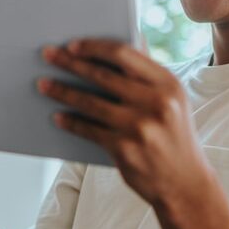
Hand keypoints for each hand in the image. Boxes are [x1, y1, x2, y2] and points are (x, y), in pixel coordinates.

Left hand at [37, 38, 211, 208]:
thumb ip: (148, 76)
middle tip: (47, 55)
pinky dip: (70, 122)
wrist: (185, 184)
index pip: (125, 54)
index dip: (94, 47)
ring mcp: (139, 127)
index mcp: (168, 84)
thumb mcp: (172, 102)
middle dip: (70, 63)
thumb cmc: (173, 137)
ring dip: (62, 91)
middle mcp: (155, 102)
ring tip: (43, 84)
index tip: (72, 45)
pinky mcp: (124, 149)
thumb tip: (123, 44)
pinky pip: (88, 130)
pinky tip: (57, 116)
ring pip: (90, 103)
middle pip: (102, 76)